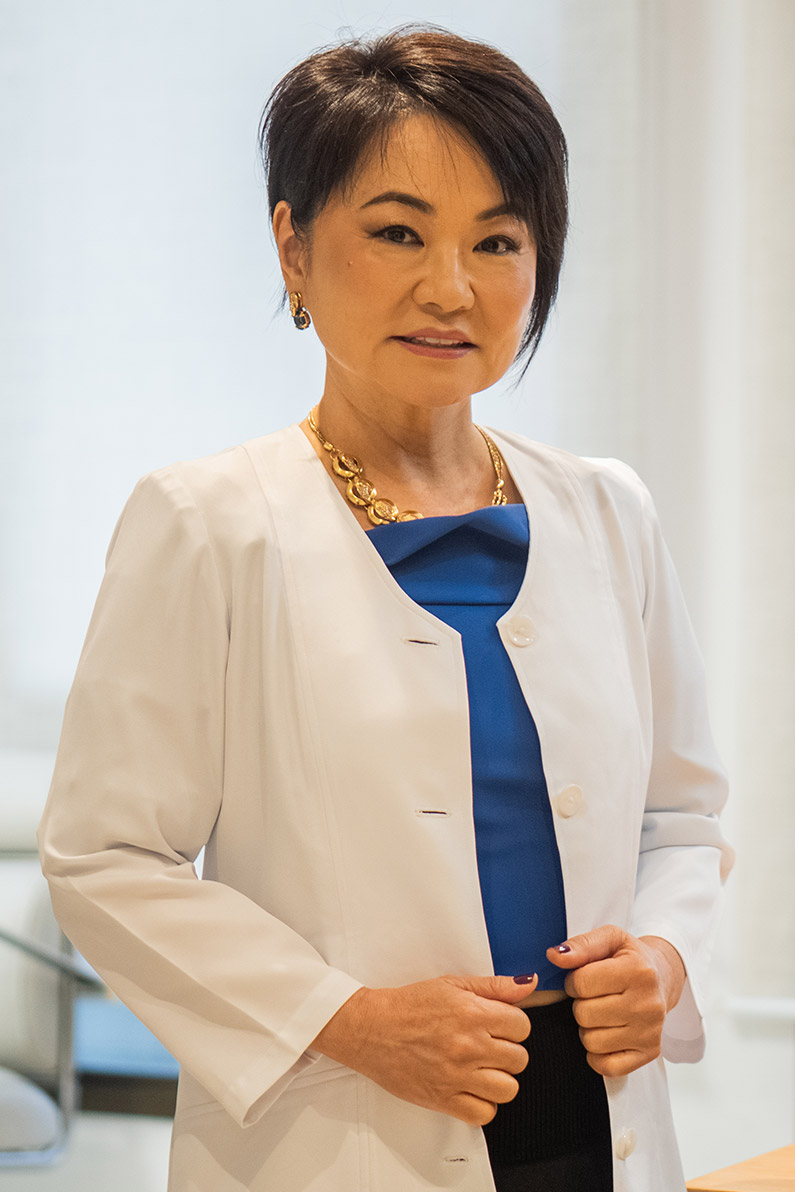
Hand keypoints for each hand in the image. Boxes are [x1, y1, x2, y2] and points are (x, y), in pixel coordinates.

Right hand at [311, 973, 535, 1124]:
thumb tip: (528, 983)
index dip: (513, 1026)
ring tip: (482, 1069)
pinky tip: (471, 1089)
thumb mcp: (452, 984)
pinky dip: (482, 1104)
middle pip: (519, 1059)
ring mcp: (456, 1075)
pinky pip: (483, 1114)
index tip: (499, 1026)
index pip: (522, 1027)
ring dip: (499, 1079)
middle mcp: (468, 1046)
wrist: (371, 1028)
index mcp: (473, 1013)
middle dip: (508, 1051)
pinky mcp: (443, 1099)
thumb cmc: (409, 1005)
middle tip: (489, 1046)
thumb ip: (494, 986)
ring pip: (508, 1089)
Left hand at [547, 926, 685, 1076]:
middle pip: (584, 1014)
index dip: (573, 980)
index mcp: (638, 971)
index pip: (582, 983)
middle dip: (580, 1004)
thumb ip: (581, 945)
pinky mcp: (649, 1053)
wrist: (662, 978)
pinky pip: (606, 1066)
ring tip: (601, 1013)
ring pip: (591, 1041)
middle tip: (594, 996)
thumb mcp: (610, 938)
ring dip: (588, 1028)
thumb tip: (554, 956)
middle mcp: (648, 1004)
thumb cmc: (630, 958)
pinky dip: (598, 1053)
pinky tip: (606, 1033)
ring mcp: (650, 1032)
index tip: (583, 978)